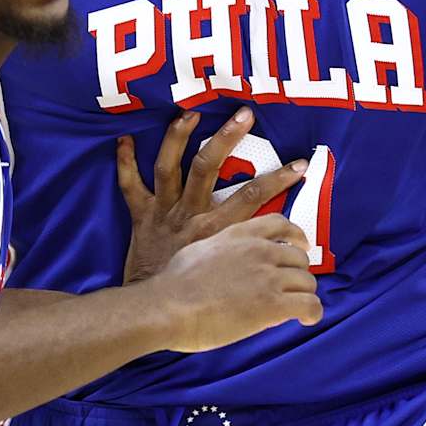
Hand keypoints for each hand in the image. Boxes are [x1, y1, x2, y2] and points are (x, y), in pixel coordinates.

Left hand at [116, 107, 306, 282]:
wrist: (154, 312)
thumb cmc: (196, 300)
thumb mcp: (232, 280)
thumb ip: (252, 258)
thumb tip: (280, 253)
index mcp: (216, 230)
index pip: (253, 196)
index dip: (279, 179)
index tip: (301, 164)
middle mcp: (191, 214)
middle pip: (208, 167)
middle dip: (228, 138)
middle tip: (244, 113)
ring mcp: (164, 212)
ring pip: (169, 166)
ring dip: (178, 138)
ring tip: (189, 114)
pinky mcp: (141, 216)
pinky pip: (129, 185)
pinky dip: (125, 163)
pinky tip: (123, 140)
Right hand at [143, 215, 322, 351]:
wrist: (168, 307)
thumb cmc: (174, 284)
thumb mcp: (200, 249)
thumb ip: (224, 249)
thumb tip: (231, 262)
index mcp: (239, 234)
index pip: (280, 223)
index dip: (295, 235)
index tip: (299, 245)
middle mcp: (258, 250)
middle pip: (299, 255)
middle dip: (298, 272)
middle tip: (291, 287)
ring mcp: (267, 276)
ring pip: (307, 281)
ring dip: (304, 294)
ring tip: (296, 307)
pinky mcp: (273, 304)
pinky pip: (310, 305)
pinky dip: (313, 313)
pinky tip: (306, 320)